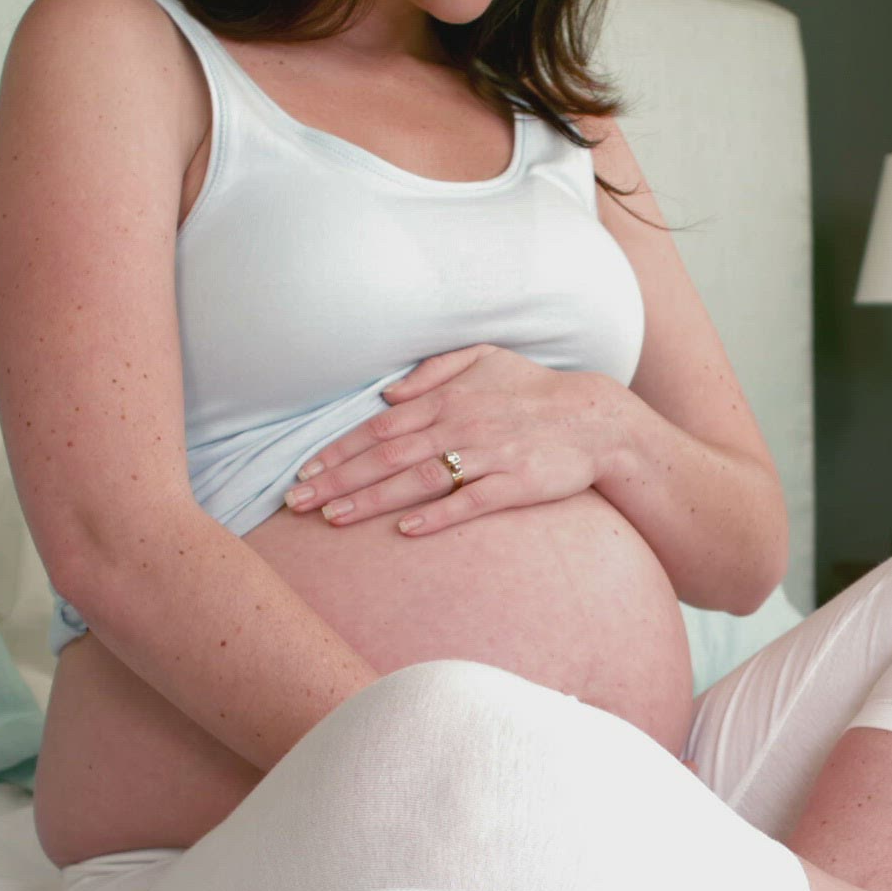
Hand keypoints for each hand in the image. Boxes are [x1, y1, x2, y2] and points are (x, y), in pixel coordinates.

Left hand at [281, 344, 629, 535]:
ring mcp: (488, 456)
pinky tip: (405, 530)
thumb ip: (434, 372)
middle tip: (296, 503)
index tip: (304, 470)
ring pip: (418, 480)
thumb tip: (388, 396)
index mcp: (448, 399)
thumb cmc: (535, 391)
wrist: (595, 419)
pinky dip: (436, 515)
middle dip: (337, 480)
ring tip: (332, 518)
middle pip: (387, 457)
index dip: (338, 450)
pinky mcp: (515, 484)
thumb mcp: (485, 360)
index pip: (380, 428)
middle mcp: (461, 425)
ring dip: (371, 500)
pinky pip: (469, 502)